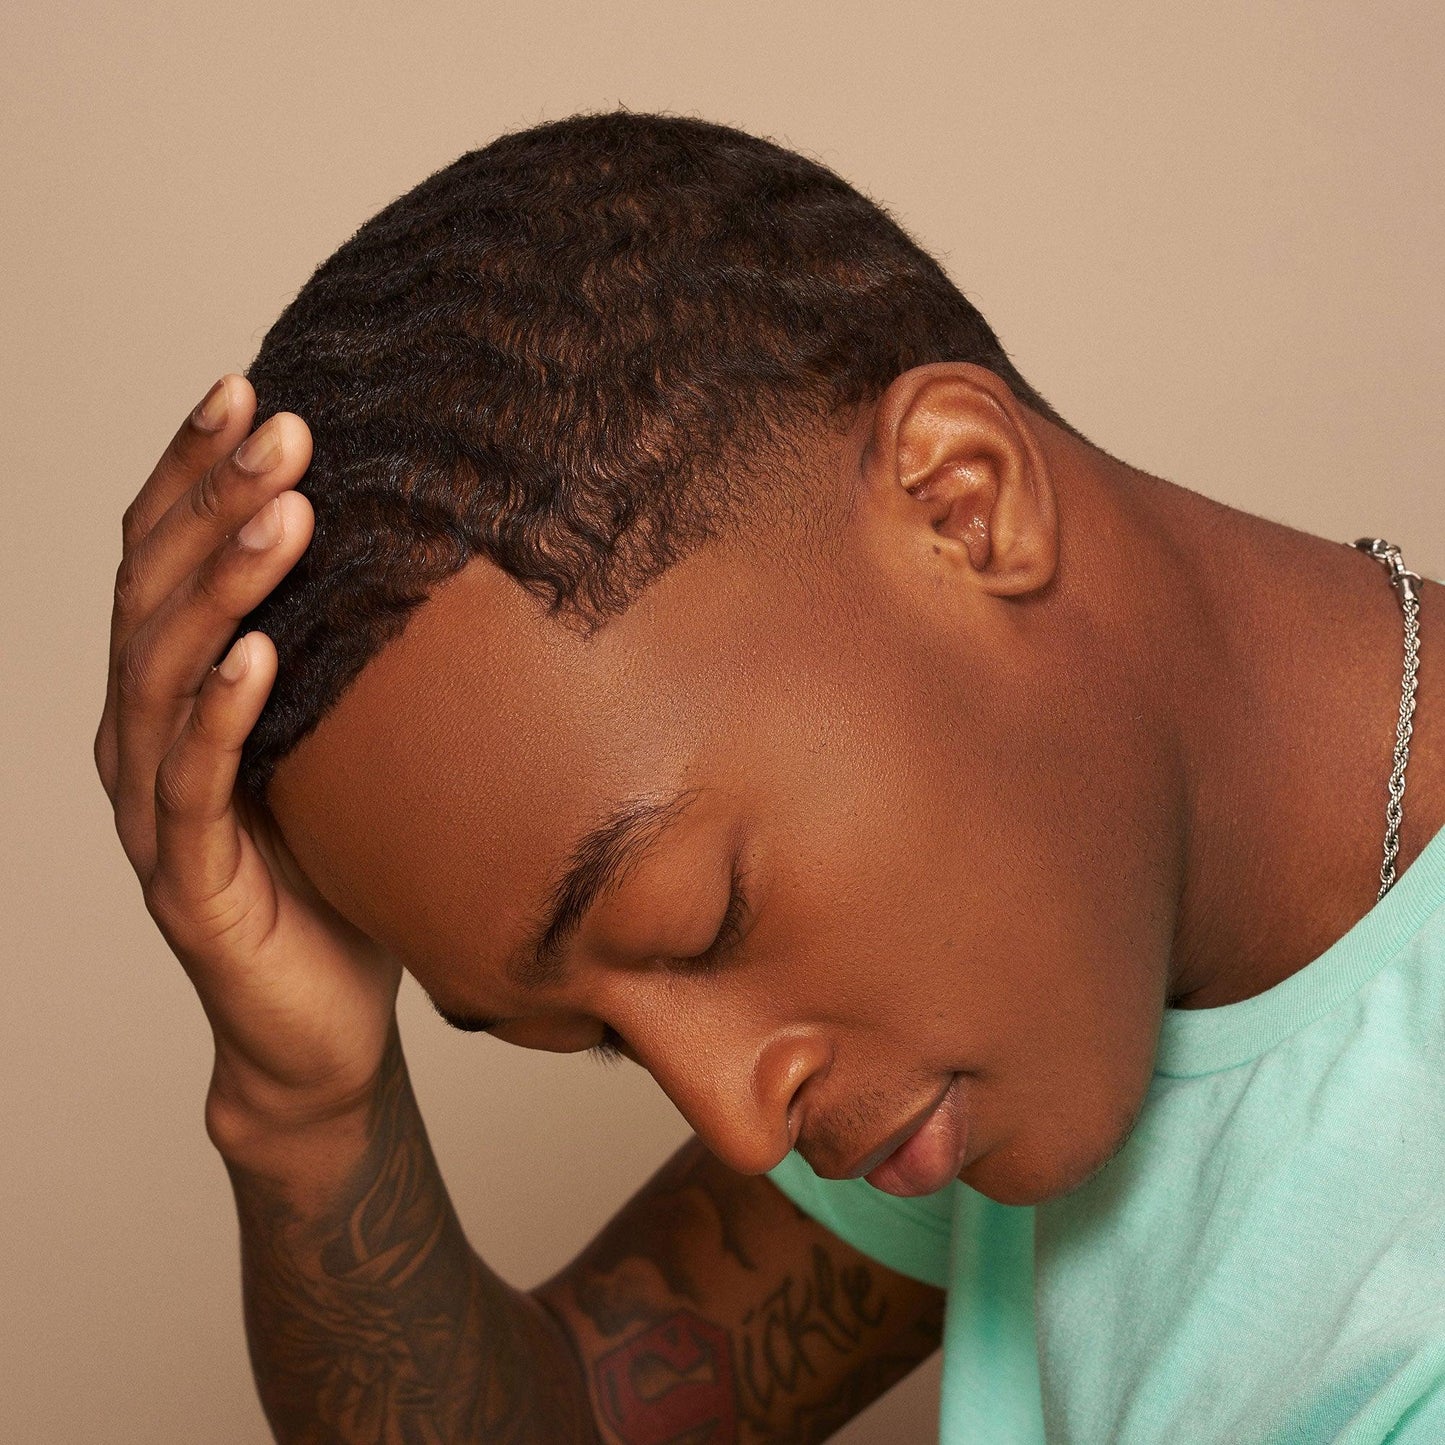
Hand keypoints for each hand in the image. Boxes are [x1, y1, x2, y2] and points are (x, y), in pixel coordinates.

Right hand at [95, 375, 402, 1150]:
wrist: (318, 1024)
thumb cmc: (339, 875)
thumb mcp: (349, 751)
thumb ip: (351, 666)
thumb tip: (435, 553)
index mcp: (173, 699)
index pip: (166, 563)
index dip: (191, 476)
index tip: (248, 393)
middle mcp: (142, 742)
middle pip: (156, 596)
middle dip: (211, 501)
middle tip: (279, 422)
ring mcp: (155, 813)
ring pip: (164, 676)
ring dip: (221, 585)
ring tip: (281, 510)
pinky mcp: (188, 885)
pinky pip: (196, 787)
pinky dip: (222, 716)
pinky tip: (260, 654)